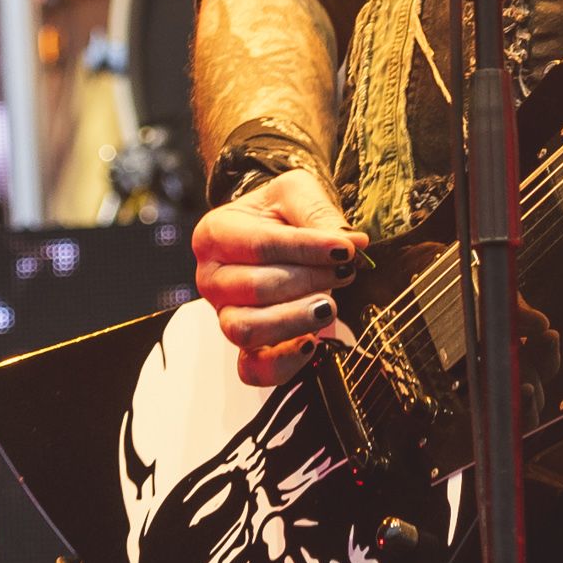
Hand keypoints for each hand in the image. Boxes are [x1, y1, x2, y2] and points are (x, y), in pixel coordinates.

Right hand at [192, 165, 366, 384]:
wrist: (277, 232)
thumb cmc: (282, 211)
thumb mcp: (297, 193)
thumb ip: (318, 212)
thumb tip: (351, 242)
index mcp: (214, 234)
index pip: (260, 246)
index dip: (307, 249)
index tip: (346, 250)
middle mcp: (211, 278)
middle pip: (255, 288)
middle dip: (308, 280)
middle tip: (344, 271)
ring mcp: (224, 315)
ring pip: (247, 330)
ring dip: (295, 319)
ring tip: (329, 305)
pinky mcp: (245, 347)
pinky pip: (253, 369)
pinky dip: (282, 362)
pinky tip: (312, 344)